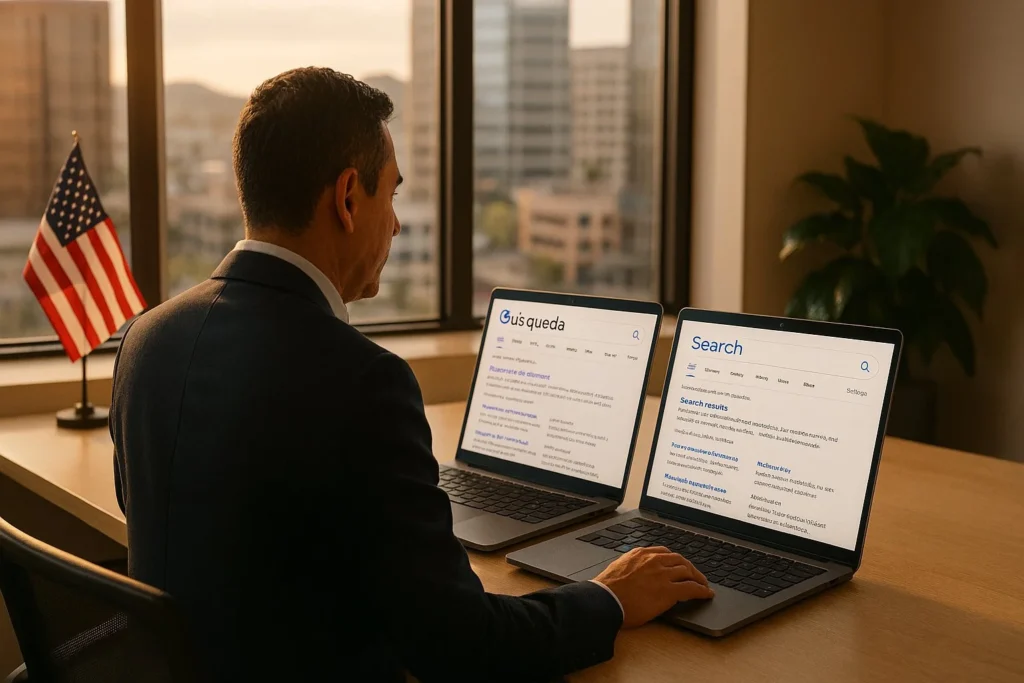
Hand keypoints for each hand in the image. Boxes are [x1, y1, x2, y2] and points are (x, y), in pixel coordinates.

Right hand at [595, 546, 714, 628]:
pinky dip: (702, 590)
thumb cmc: (606, 590)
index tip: (678, 564)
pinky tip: (706, 594)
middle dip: (689, 567)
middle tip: (695, 575)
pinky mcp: (669, 591)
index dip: (674, 560)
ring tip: (703, 584)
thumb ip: (631, 567)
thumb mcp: (618, 569)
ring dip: (698, 578)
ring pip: (687, 572)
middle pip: (679, 560)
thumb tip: (636, 575)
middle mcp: (653, 560)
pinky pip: (691, 588)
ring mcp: (662, 575)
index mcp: (640, 554)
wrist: (605, 600)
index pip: (664, 552)